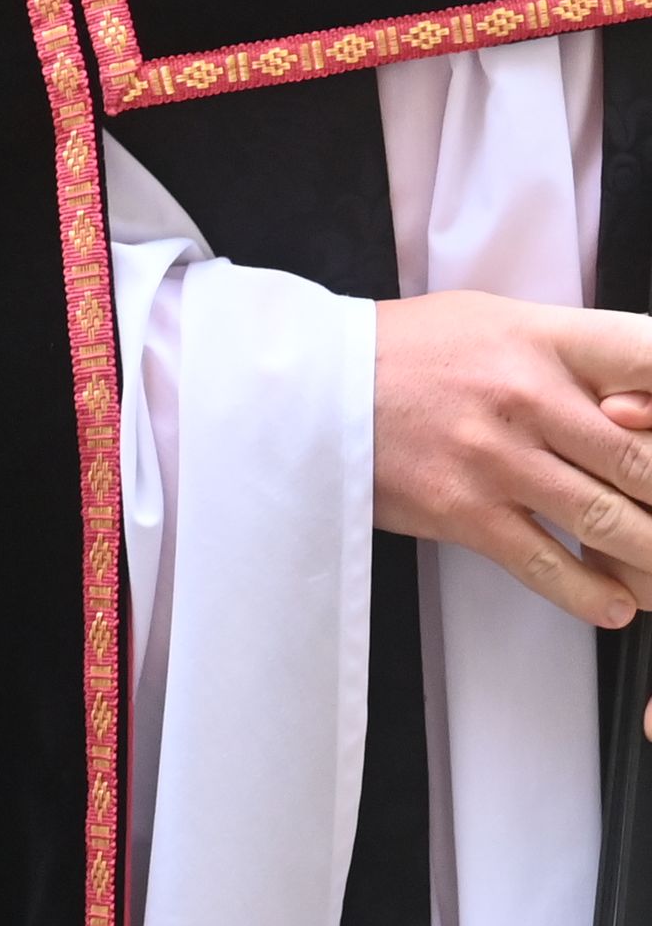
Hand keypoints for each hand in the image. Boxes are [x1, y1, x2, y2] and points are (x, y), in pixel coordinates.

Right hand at [371, 291, 651, 629]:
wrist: (308, 383)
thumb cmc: (414, 354)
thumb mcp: (502, 322)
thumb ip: (582, 360)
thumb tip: (651, 416)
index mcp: (543, 339)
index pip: (651, 361)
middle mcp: (525, 395)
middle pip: (647, 462)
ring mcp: (494, 457)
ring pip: (614, 523)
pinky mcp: (462, 510)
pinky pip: (549, 566)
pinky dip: (595, 596)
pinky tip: (616, 603)